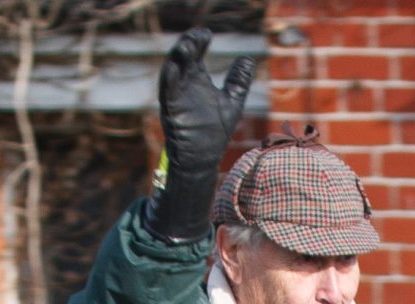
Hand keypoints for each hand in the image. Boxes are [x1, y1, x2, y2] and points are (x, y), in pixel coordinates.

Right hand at [148, 28, 258, 242]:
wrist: (204, 158)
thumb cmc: (214, 131)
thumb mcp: (232, 101)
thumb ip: (238, 81)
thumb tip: (248, 58)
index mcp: (196, 79)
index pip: (195, 53)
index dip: (199, 40)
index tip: (207, 34)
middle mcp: (184, 84)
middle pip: (182, 57)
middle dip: (188, 43)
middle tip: (199, 36)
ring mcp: (176, 96)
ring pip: (172, 70)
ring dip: (177, 57)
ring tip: (187, 45)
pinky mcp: (170, 110)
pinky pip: (166, 92)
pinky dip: (169, 78)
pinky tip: (174, 67)